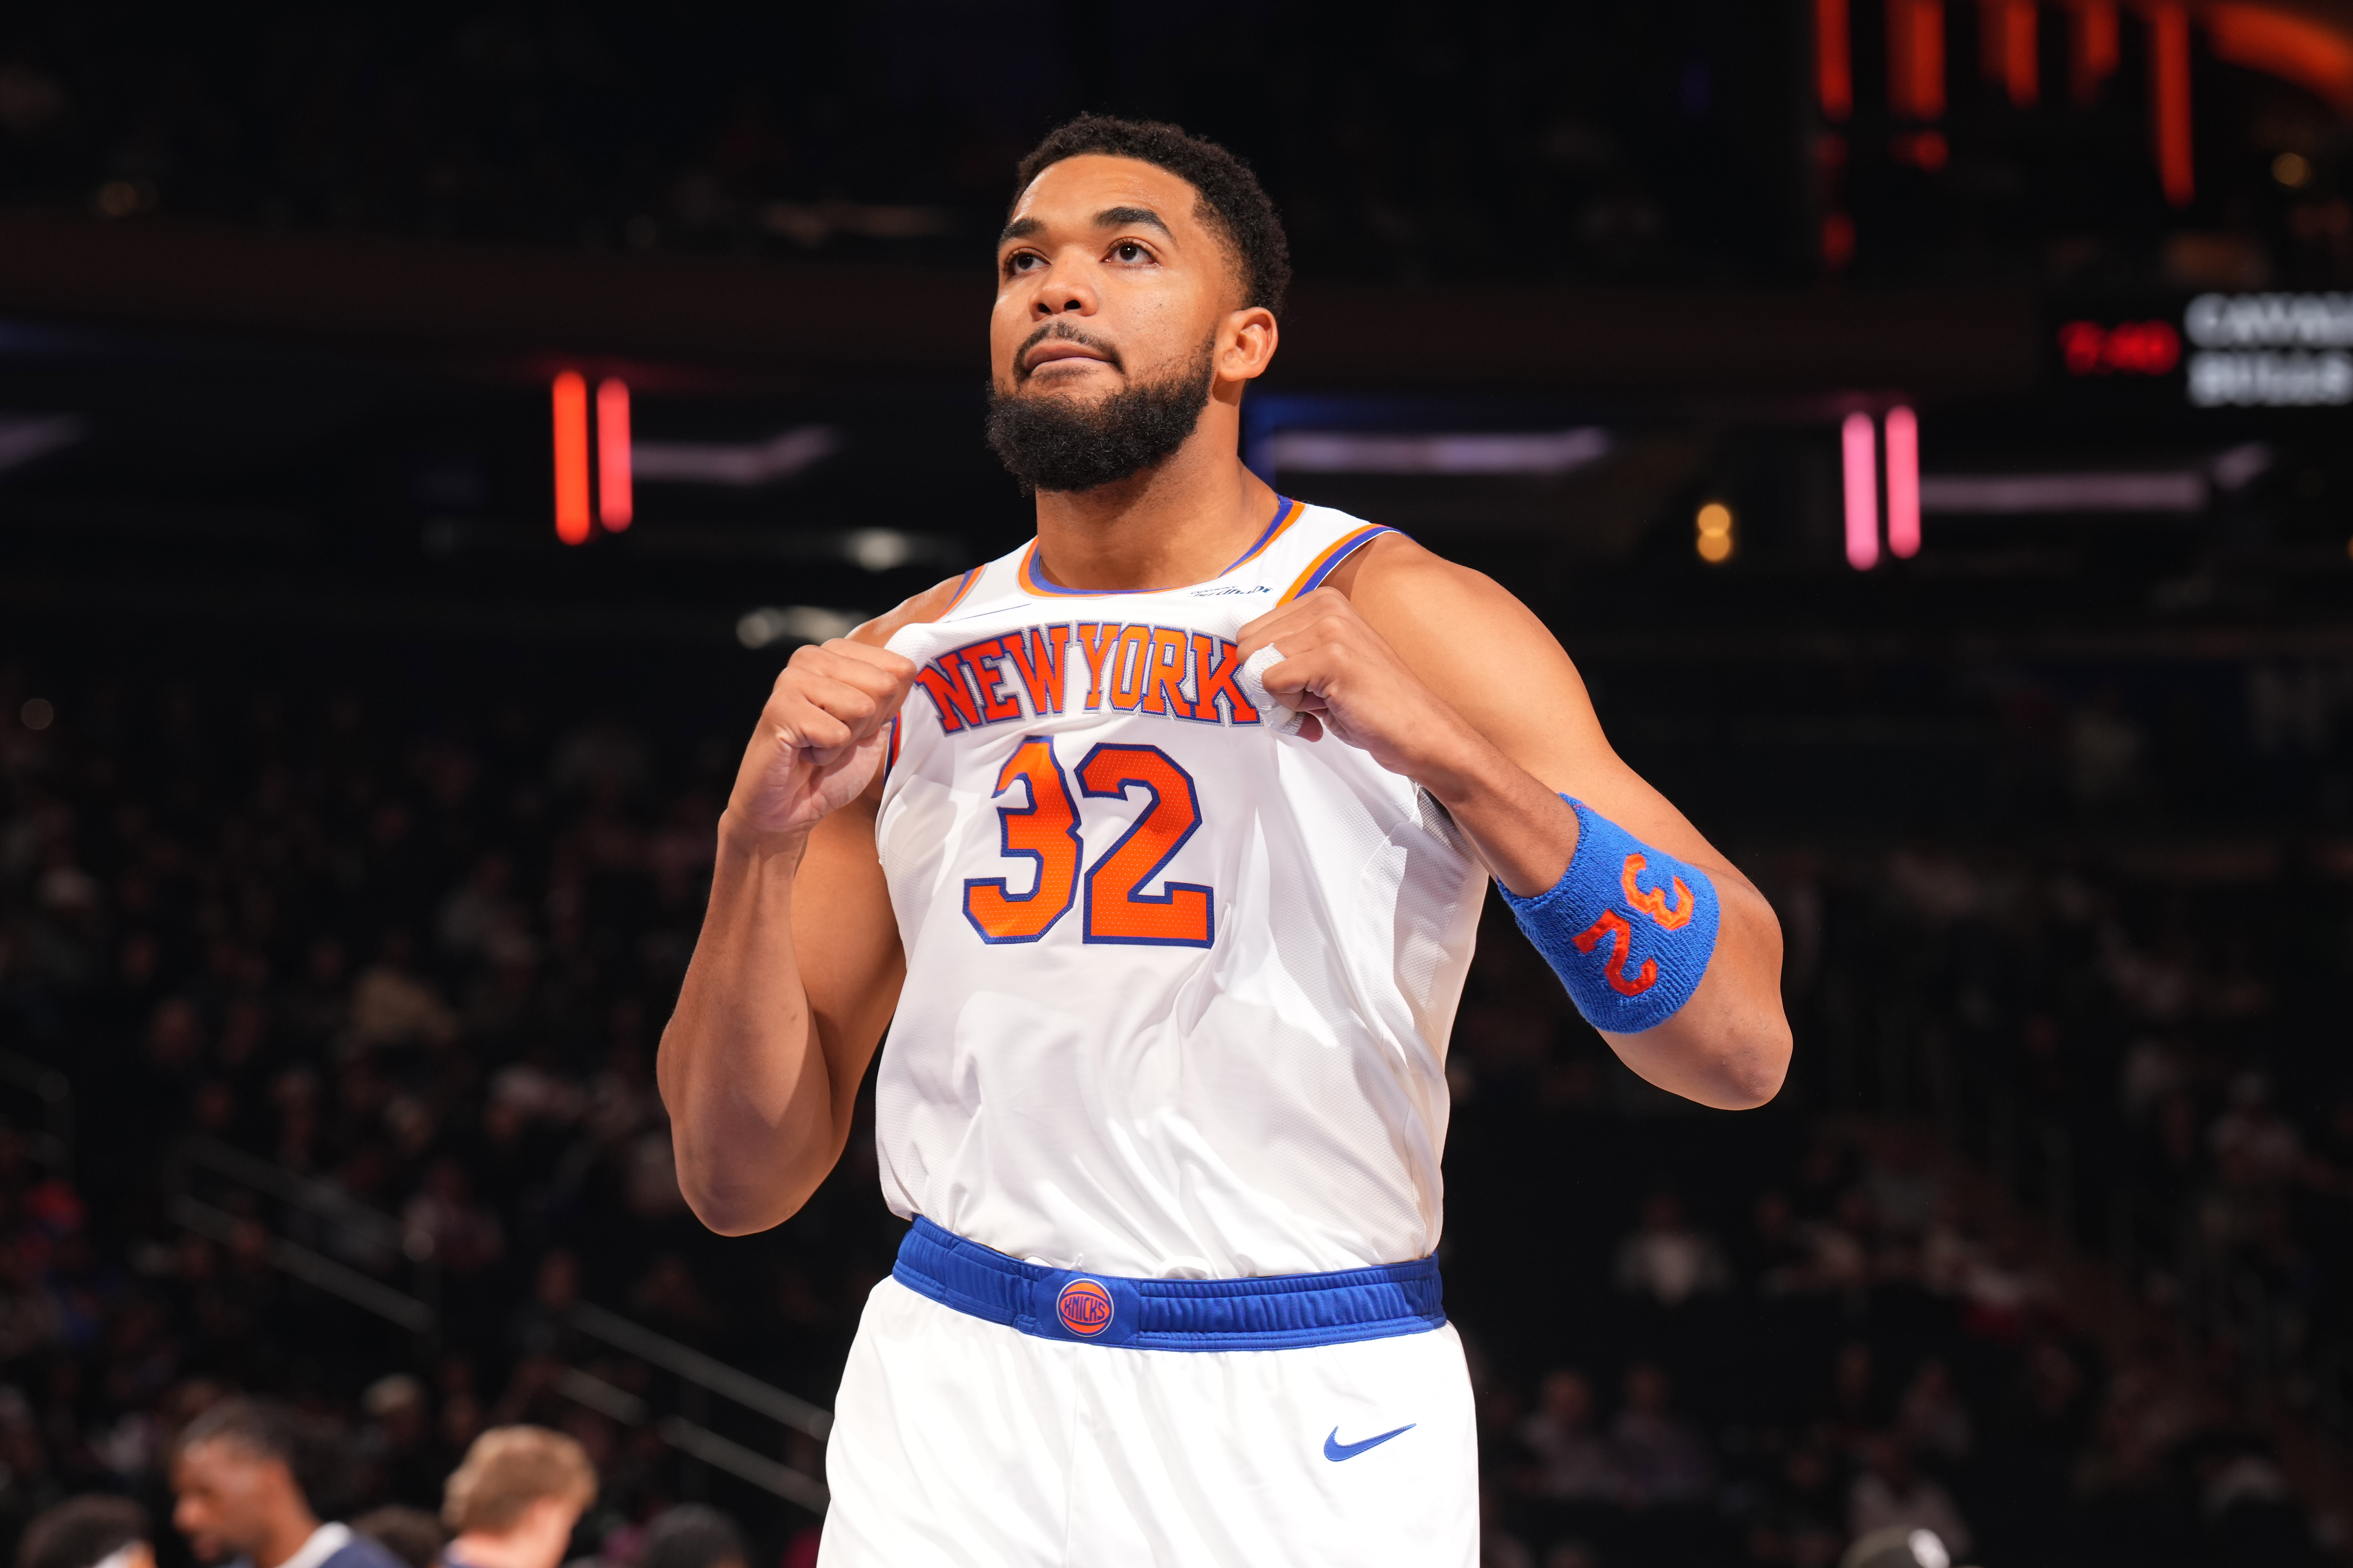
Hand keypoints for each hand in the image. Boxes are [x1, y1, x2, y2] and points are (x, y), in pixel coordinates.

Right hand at [727, 639, 916, 841]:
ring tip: (818, 744)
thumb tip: (907, 670)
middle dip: (868, 724)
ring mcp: (792, 678)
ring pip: (862, 707)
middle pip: (884, 685)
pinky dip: (827, 754)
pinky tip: (804, 753)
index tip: (857, 725)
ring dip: (846, 740)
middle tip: (835, 737)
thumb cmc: (828, 768)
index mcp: (838, 653)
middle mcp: (812, 657)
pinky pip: (836, 733)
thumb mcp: (873, 727)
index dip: (888, 709)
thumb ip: (889, 698)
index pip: (901, 669)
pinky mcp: (781, 707)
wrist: (787, 807)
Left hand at [1235, 588, 1483, 789]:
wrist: (1420, 732)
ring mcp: (1331, 629)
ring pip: (1258, 665)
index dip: (1263, 669)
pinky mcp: (1332, 657)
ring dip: (1279, 698)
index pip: (1251, 631)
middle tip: (1303, 702)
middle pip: (1247, 646)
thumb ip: (1287, 655)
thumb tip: (1244, 665)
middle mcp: (1326, 607)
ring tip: (1317, 705)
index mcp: (1323, 602)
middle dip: (1266, 683)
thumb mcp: (1322, 666)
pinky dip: (1289, 710)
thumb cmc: (1373, 705)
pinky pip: (1272, 683)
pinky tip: (1322, 713)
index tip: (1294, 688)